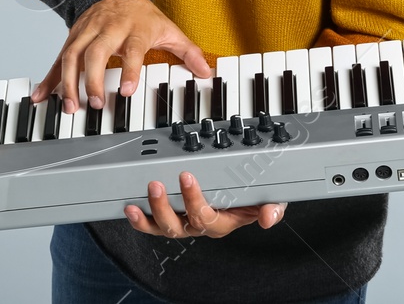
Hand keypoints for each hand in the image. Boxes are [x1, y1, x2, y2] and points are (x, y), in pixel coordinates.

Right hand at [29, 0, 210, 113]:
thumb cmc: (142, 16)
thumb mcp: (168, 29)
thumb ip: (188, 52)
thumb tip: (206, 72)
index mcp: (134, 28)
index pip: (131, 48)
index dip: (129, 69)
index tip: (127, 91)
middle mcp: (108, 29)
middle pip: (95, 52)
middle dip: (93, 79)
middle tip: (96, 104)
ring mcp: (87, 32)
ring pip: (72, 55)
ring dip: (68, 82)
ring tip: (69, 106)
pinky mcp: (72, 39)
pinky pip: (57, 58)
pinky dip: (48, 78)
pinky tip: (40, 96)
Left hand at [125, 170, 286, 238]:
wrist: (250, 197)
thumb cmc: (257, 196)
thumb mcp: (272, 199)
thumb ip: (273, 208)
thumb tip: (269, 218)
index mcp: (223, 222)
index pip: (206, 217)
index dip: (193, 201)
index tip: (186, 177)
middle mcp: (201, 226)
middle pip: (180, 225)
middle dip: (166, 207)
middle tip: (157, 185)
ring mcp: (185, 223)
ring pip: (165, 227)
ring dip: (151, 212)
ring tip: (144, 193)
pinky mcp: (172, 218)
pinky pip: (154, 226)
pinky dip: (140, 220)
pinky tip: (130, 208)